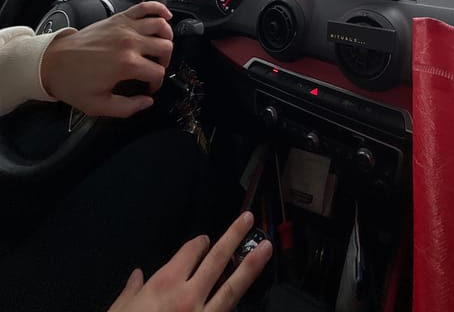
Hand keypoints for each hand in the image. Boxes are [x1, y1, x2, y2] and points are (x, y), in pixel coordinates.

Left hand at [40, 1, 172, 116]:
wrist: (53, 62)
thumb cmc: (73, 82)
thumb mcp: (98, 105)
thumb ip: (127, 108)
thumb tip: (146, 102)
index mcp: (127, 64)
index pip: (158, 72)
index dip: (156, 83)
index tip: (149, 87)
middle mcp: (130, 42)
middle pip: (165, 47)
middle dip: (164, 61)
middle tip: (155, 68)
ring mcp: (125, 27)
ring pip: (161, 25)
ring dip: (167, 37)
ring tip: (161, 46)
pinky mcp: (119, 18)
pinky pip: (146, 6)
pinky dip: (159, 9)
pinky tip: (164, 17)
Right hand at [108, 212, 271, 311]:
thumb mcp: (120, 309)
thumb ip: (131, 291)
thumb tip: (136, 277)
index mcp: (165, 283)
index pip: (190, 253)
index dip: (200, 243)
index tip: (206, 240)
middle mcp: (189, 296)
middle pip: (216, 259)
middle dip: (233, 237)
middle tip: (248, 219)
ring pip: (231, 287)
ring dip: (250, 266)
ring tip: (265, 248)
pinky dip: (235, 306)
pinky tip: (247, 295)